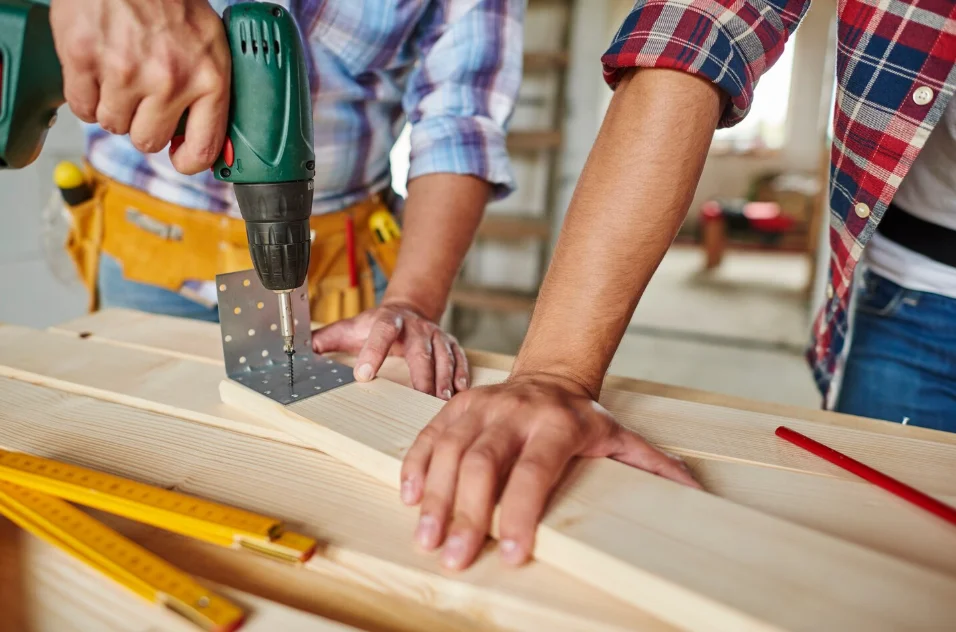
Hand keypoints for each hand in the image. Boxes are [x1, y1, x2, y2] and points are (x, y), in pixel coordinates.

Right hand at [50, 0, 230, 173]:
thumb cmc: (170, 0)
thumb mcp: (211, 44)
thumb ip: (212, 91)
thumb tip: (209, 139)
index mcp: (208, 79)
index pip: (203, 149)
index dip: (188, 160)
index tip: (180, 156)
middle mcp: (170, 80)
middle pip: (148, 142)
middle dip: (143, 125)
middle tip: (143, 98)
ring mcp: (125, 72)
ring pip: (113, 125)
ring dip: (114, 107)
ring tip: (121, 73)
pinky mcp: (85, 61)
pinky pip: (82, 108)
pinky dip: (86, 95)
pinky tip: (98, 70)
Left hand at [312, 302, 469, 398]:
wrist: (410, 309)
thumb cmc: (377, 326)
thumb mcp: (352, 327)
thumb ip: (327, 339)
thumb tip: (300, 350)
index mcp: (389, 321)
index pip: (381, 334)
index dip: (373, 352)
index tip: (364, 374)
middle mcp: (416, 328)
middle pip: (420, 349)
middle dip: (422, 372)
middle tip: (420, 394)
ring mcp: (436, 336)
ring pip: (443, 356)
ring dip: (444, 378)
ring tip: (442, 399)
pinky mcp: (451, 345)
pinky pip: (460, 359)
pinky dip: (461, 374)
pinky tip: (459, 392)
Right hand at [400, 371, 700, 570]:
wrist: (550, 375)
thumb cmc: (583, 418)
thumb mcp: (620, 438)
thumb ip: (652, 466)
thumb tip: (695, 493)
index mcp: (557, 424)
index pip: (533, 471)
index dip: (518, 512)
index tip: (509, 551)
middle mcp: (514, 412)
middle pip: (482, 462)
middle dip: (464, 512)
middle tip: (452, 556)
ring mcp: (481, 406)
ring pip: (449, 450)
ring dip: (432, 497)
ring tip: (424, 539)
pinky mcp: (456, 405)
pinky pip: (429, 435)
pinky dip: (414, 465)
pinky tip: (407, 496)